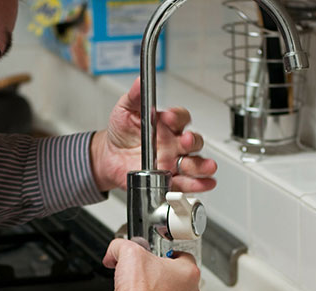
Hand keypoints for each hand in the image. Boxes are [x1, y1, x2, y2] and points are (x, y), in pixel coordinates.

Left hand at [90, 77, 216, 192]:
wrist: (109, 157)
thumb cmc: (121, 132)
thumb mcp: (125, 110)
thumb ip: (135, 96)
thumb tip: (140, 81)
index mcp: (166, 125)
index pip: (180, 118)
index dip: (177, 117)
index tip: (167, 117)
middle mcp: (174, 143)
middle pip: (193, 142)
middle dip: (192, 141)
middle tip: (184, 141)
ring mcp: (174, 162)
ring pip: (194, 163)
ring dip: (202, 166)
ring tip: (206, 167)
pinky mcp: (169, 179)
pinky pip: (186, 183)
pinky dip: (198, 184)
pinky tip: (205, 183)